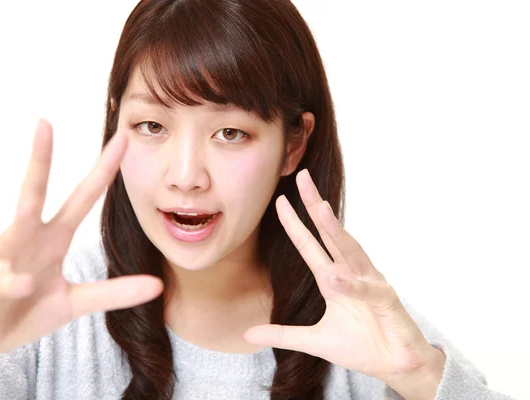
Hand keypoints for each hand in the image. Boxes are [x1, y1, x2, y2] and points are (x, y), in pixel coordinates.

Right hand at [0, 119, 162, 359]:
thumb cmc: (28, 311)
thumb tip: (158, 285)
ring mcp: (5, 257)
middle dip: (40, 158)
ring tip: (25, 203)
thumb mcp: (76, 302)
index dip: (104, 171)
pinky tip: (21, 283)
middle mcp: (29, 238)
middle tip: (44, 123)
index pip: (82, 197)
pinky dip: (12, 281)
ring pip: (13, 224)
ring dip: (22, 210)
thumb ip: (114, 292)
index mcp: (54, 238)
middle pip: (36, 192)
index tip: (123, 140)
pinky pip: (2, 279)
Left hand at [244, 169, 442, 384]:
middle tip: (303, 178)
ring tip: (319, 208)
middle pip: (331, 234)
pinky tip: (337, 278)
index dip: (294, 224)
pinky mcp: (386, 301)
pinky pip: (368, 290)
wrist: (395, 365)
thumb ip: (283, 334)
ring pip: (351, 251)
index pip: (309, 245)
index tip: (280, 201)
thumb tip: (247, 334)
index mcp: (332, 280)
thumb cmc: (361, 347)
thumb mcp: (314, 341)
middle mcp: (350, 274)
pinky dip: (354, 285)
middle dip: (316, 206)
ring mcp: (369, 284)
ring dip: (336, 230)